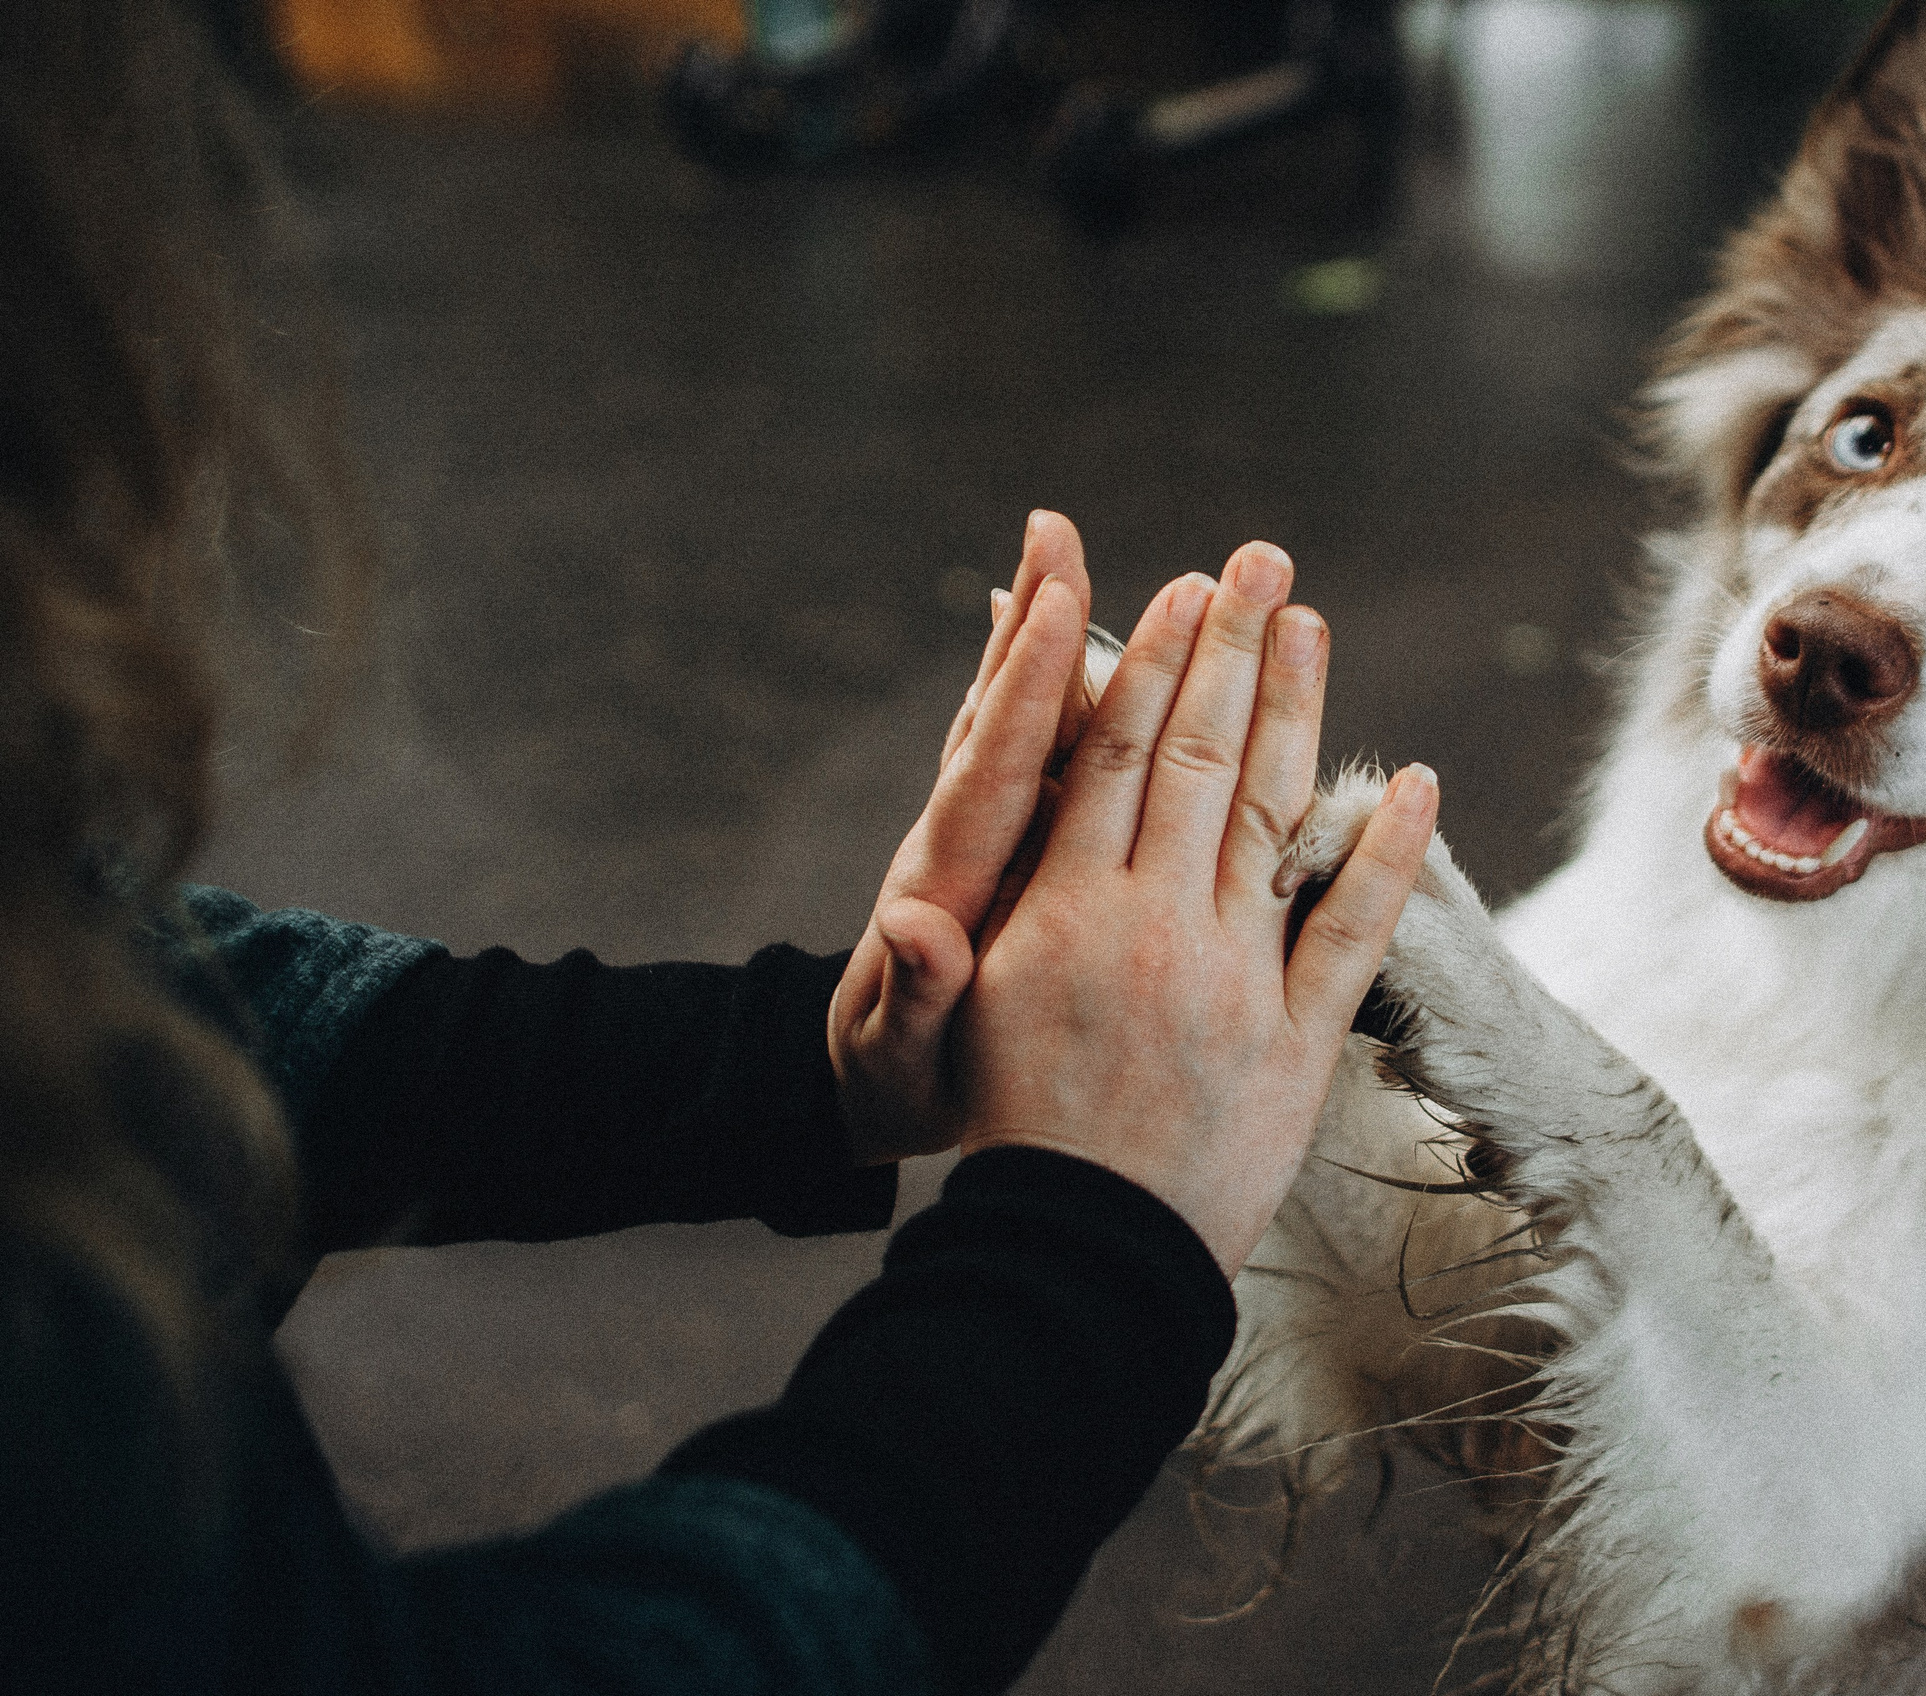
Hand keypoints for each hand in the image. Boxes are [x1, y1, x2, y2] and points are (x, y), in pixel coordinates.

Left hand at [828, 511, 1093, 1161]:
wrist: (853, 1087)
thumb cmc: (894, 1085)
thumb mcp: (905, 1058)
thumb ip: (916, 994)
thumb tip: (907, 928)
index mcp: (953, 883)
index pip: (993, 769)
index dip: (1027, 691)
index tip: (1056, 606)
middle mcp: (960, 838)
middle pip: (1000, 715)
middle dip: (1032, 628)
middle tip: (1057, 533)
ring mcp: (973, 832)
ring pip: (1013, 716)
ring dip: (1035, 633)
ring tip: (1056, 544)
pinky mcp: (991, 839)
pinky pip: (1025, 745)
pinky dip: (1040, 682)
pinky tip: (1053, 625)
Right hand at [952, 540, 1439, 1274]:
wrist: (1078, 1256)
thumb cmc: (999, 1140)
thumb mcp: (942, 1037)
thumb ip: (938, 957)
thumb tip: (910, 913)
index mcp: (1066, 912)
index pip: (1116, 754)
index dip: (1152, 661)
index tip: (1183, 589)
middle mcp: (1156, 925)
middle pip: (1200, 757)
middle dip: (1230, 646)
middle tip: (1261, 558)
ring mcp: (1236, 976)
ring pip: (1274, 816)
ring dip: (1297, 713)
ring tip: (1312, 625)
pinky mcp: (1299, 1040)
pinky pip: (1354, 931)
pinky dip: (1388, 854)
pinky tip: (1413, 782)